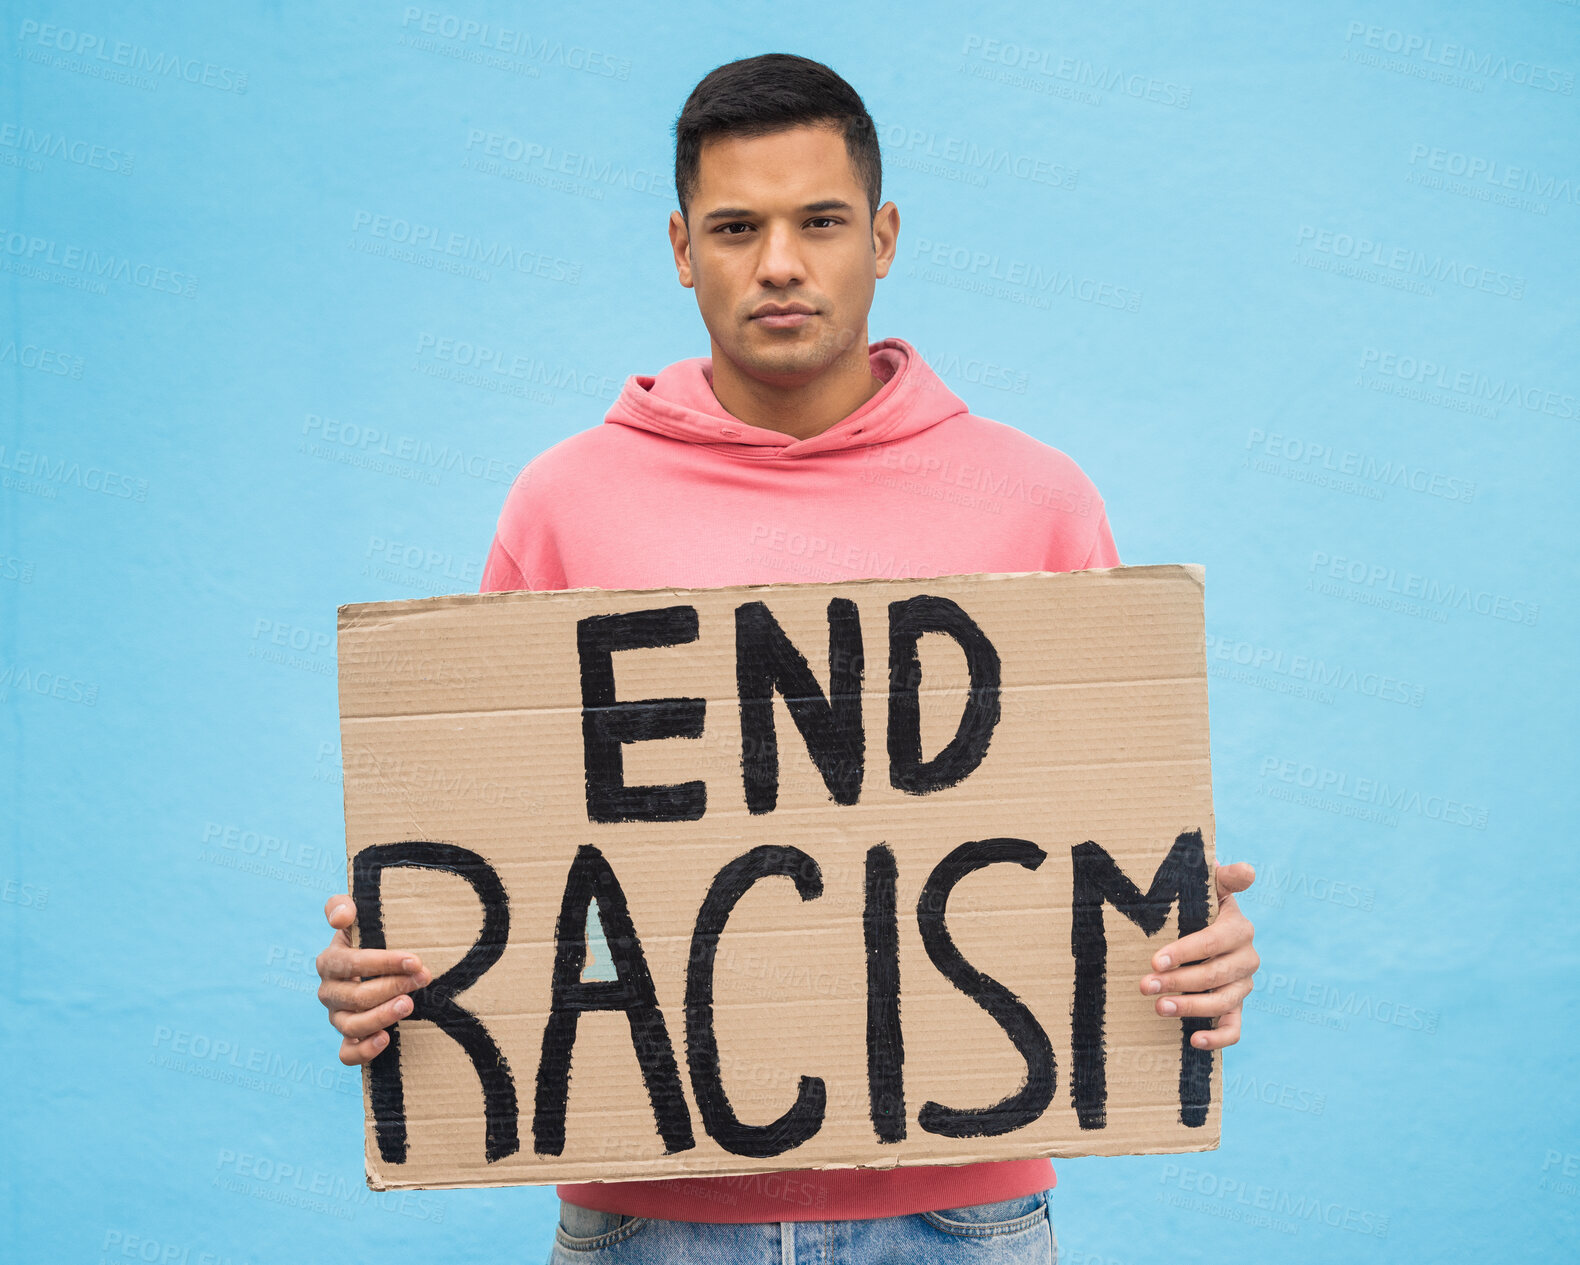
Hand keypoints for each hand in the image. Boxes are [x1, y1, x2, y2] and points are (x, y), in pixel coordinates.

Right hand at [315, 894, 431, 1065]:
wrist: (377, 967)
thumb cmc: (369, 938)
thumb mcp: (359, 918)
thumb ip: (342, 907)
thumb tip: (342, 917)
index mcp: (329, 961)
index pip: (350, 963)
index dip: (383, 962)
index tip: (415, 961)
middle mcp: (329, 992)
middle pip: (355, 996)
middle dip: (392, 987)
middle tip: (423, 979)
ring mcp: (337, 1017)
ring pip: (350, 1025)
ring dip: (381, 1017)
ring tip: (408, 1005)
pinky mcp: (347, 1038)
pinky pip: (347, 1054)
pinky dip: (363, 1050)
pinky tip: (386, 1038)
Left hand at [1139, 862, 1257, 1050]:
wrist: (1209, 928)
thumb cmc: (1202, 904)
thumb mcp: (1210, 887)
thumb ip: (1227, 878)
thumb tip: (1247, 870)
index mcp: (1239, 928)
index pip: (1211, 942)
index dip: (1184, 952)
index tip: (1156, 960)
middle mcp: (1246, 959)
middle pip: (1213, 976)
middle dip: (1177, 982)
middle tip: (1145, 985)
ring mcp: (1243, 985)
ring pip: (1222, 1003)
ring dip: (1189, 1008)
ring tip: (1158, 1007)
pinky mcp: (1237, 1007)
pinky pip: (1234, 1029)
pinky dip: (1217, 1039)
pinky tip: (1193, 1040)